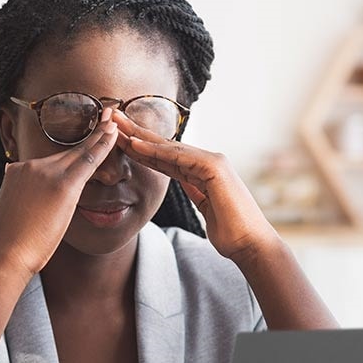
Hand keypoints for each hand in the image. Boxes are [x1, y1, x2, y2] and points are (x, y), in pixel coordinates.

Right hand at [0, 108, 119, 276]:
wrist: (8, 254)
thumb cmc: (10, 242)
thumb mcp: (9, 211)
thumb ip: (17, 196)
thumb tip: (18, 192)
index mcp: (17, 172)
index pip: (48, 161)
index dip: (67, 151)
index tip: (79, 139)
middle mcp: (29, 166)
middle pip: (64, 151)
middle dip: (87, 134)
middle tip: (104, 116)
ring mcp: (45, 172)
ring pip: (78, 152)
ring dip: (99, 136)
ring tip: (113, 121)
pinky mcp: (62, 184)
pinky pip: (88, 159)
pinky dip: (102, 144)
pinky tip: (114, 133)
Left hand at [112, 110, 278, 261]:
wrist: (251, 245)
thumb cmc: (231, 233)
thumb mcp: (207, 209)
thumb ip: (197, 193)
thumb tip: (187, 185)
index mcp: (205, 171)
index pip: (167, 157)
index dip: (143, 148)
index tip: (120, 139)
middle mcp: (209, 161)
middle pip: (165, 146)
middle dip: (137, 133)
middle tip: (112, 118)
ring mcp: (213, 162)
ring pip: (169, 148)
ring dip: (140, 137)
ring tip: (116, 125)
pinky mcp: (214, 168)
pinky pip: (177, 158)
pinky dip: (154, 151)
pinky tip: (135, 145)